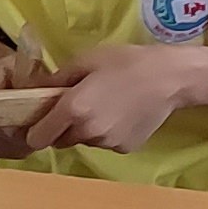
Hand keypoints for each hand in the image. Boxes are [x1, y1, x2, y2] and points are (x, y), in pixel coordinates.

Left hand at [17, 44, 188, 154]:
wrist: (172, 78)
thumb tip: (35, 91)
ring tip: (107, 107)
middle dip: (63, 128)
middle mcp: (87, 132)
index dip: (36, 129)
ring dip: (87, 130)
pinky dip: (109, 133)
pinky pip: (106, 144)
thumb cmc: (127, 62)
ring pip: (84, 141)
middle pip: (60, 141)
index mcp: (73, 110)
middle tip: (79, 107)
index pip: (37, 138)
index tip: (43, 119)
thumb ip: (57, 78)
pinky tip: (124, 115)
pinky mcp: (125, 149)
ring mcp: (107, 143)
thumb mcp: (87, 60)